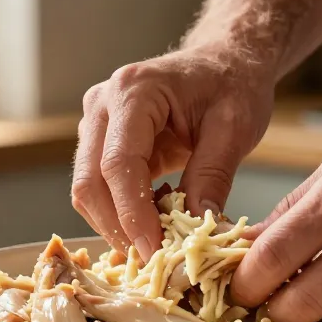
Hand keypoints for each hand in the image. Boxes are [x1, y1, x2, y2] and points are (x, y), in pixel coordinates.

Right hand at [72, 48, 273, 259]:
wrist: (224, 59)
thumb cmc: (232, 83)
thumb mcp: (234, 127)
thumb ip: (212, 176)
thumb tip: (196, 228)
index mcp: (134, 91)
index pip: (119, 164)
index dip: (132, 214)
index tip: (156, 251)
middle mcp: (102, 103)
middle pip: (89, 181)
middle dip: (118, 228)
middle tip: (155, 262)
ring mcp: (96, 122)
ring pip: (86, 189)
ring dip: (116, 225)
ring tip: (157, 246)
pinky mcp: (100, 141)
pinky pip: (98, 187)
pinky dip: (119, 214)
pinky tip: (151, 226)